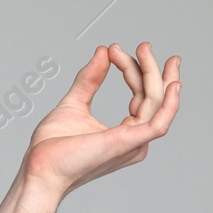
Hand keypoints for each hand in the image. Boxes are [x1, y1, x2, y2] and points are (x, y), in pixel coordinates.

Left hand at [23, 42, 181, 197]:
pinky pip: (159, 124)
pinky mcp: (128, 143)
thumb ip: (90, 79)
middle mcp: (135, 139)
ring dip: (153, 74)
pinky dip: (169, 104)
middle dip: (150, 68)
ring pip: (155, 103)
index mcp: (125, 133)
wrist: (39, 168)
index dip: (132, 70)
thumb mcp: (74, 103)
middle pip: (151, 97)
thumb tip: (103, 52)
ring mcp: (134, 142)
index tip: (114, 49)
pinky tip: (172, 84)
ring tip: (145, 50)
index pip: (139, 96)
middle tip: (143, 45)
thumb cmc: (53, 147)